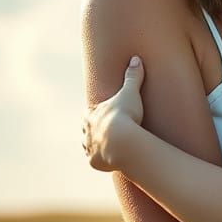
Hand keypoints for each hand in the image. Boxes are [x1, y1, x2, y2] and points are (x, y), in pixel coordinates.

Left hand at [82, 56, 145, 171]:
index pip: (90, 113)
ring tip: (104, 148)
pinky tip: (109, 161)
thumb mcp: (130, 93)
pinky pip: (96, 161)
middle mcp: (86, 131)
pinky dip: (101, 161)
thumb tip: (136, 58)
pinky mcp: (94, 162)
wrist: (121, 141)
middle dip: (92, 130)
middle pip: (86, 130)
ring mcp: (89, 147)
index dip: (96, 113)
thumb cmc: (124, 115)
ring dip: (95, 146)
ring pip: (88, 146)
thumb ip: (133, 77)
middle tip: (102, 131)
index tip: (101, 113)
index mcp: (91, 114)